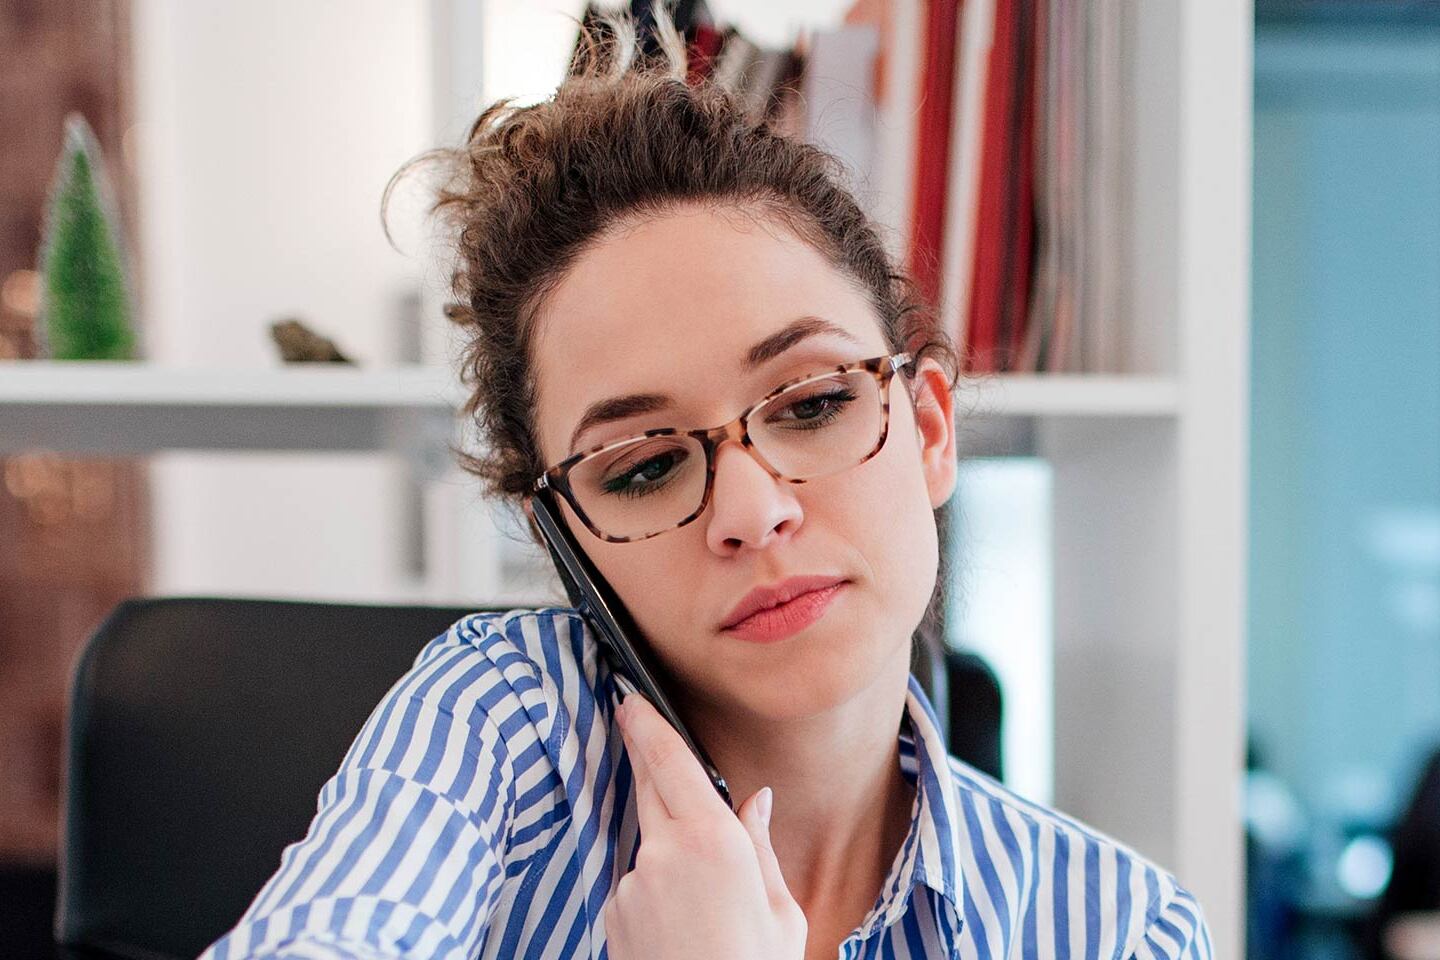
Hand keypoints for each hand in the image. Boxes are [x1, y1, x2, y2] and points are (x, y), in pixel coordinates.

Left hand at [604, 693, 807, 959]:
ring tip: (705, 906)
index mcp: (714, 841)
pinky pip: (637, 884)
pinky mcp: (614, 913)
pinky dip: (655, 891)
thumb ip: (759, 844)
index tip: (630, 701)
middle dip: (647, 763)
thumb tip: (754, 800)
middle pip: (649, 787)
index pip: (670, 762)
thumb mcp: (780, 909)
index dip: (646, 725)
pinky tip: (681, 927)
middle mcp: (664, 853)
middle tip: (646, 738)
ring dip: (668, 852)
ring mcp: (633, 884)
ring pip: (649, 844)